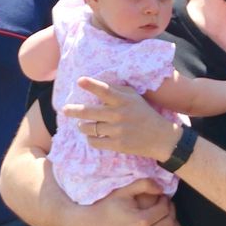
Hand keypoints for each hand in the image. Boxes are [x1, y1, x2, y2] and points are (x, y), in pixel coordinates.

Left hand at [63, 77, 179, 161]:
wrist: (161, 137)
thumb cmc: (145, 114)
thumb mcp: (135, 97)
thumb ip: (118, 90)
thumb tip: (97, 84)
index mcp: (124, 100)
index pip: (105, 90)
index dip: (91, 85)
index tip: (79, 81)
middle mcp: (119, 114)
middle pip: (90, 112)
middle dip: (74, 110)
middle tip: (64, 110)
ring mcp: (118, 131)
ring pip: (90, 128)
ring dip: (82, 126)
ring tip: (81, 124)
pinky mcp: (118, 145)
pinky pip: (95, 141)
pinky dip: (90, 138)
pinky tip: (91, 135)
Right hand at [71, 179, 189, 225]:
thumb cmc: (106, 207)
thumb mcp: (123, 192)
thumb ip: (144, 184)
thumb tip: (162, 187)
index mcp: (141, 220)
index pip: (164, 209)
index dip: (166, 201)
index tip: (163, 198)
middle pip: (168, 224)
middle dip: (171, 214)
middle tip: (168, 209)